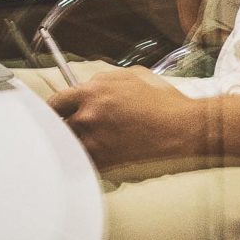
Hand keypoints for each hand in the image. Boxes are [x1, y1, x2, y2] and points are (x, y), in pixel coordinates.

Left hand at [48, 66, 209, 169]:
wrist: (184, 128)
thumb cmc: (163, 101)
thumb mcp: (132, 76)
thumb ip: (104, 80)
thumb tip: (90, 86)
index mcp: (93, 91)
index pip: (56, 102)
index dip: (56, 109)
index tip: (58, 115)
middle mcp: (89, 115)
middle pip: (60, 125)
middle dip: (65, 127)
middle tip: (72, 131)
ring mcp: (95, 140)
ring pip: (70, 145)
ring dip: (75, 145)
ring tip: (85, 146)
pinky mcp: (105, 161)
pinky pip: (84, 163)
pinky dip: (86, 162)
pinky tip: (94, 160)